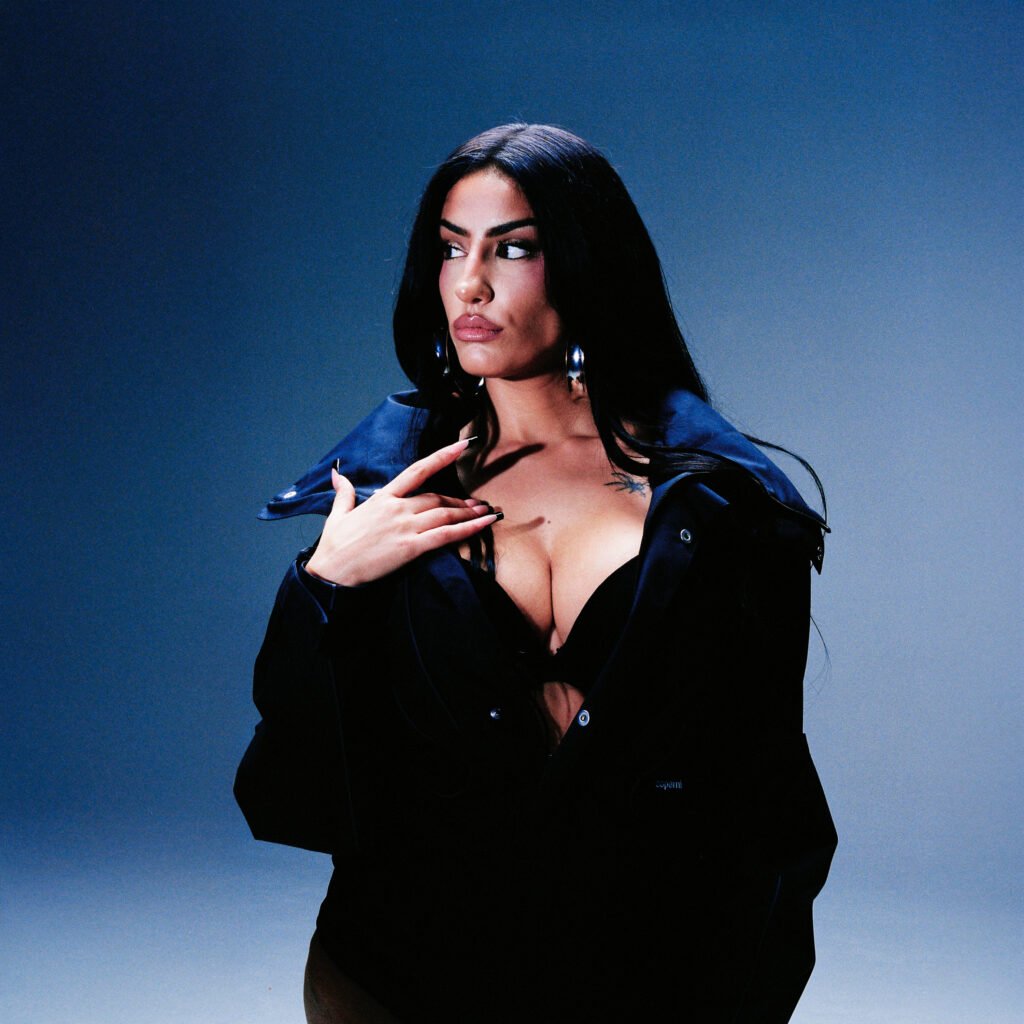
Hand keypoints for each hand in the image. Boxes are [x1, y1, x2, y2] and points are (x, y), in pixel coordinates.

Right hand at [303, 437, 496, 586]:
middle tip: (478, 504)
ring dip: (469, 513)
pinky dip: (468, 529)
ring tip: (486, 512)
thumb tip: (338, 474)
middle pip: (437, 498)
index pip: (417, 471)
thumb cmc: (335, 546)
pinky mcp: (410, 547)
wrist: (332, 572)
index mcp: (383, 498)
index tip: (461, 446)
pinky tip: (484, 525)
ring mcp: (405, 527)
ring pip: (445, 514)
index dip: (441, 456)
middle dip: (460, 501)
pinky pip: (446, 535)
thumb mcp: (337, 514)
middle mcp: (397, 509)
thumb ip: (344, 492)